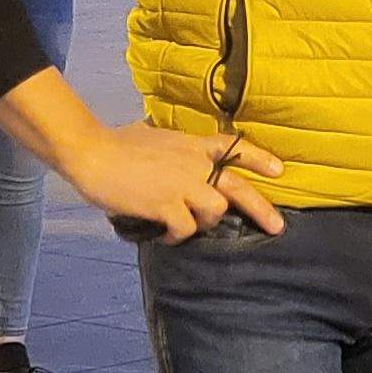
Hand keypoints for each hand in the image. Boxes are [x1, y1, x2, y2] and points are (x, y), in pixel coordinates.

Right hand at [50, 122, 288, 241]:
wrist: (92, 153)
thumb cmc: (115, 143)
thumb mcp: (152, 135)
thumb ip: (167, 145)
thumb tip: (158, 142)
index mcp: (192, 145)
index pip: (233, 147)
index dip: (258, 158)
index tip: (279, 170)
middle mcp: (194, 163)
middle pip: (238, 186)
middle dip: (261, 208)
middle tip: (277, 226)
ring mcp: (183, 184)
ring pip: (216, 210)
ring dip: (206, 222)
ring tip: (187, 225)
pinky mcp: (167, 204)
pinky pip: (186, 228)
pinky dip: (178, 237)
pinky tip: (166, 236)